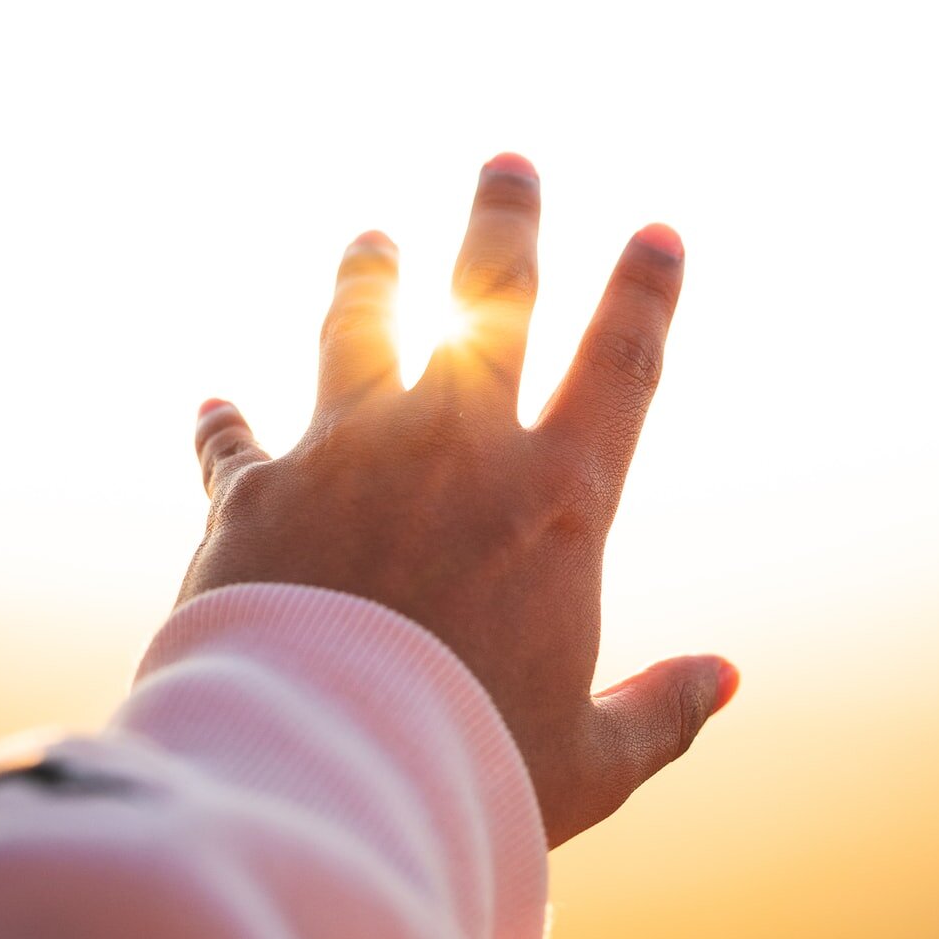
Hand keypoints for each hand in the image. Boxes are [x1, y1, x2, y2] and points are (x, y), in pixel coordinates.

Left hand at [177, 155, 736, 846]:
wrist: (320, 774)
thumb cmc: (472, 770)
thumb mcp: (590, 762)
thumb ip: (661, 712)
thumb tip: (725, 678)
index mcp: (555, 502)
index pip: (620, 368)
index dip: (645, 295)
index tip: (657, 233)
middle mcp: (454, 449)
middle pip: (488, 299)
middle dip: (502, 224)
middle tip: (506, 164)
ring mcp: (347, 455)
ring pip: (357, 330)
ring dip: (367, 280)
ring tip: (371, 244)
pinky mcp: (253, 493)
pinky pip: (235, 442)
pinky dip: (225, 427)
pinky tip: (213, 409)